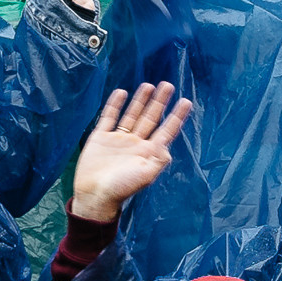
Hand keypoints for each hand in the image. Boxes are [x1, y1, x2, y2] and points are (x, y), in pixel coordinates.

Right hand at [70, 82, 194, 225]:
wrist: (95, 195)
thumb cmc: (122, 187)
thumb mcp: (146, 175)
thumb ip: (159, 159)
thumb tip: (168, 146)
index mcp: (149, 152)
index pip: (166, 130)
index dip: (176, 116)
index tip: (186, 101)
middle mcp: (136, 143)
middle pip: (150, 118)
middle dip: (159, 102)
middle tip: (167, 85)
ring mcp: (118, 139)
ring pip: (132, 115)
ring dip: (140, 101)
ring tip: (148, 85)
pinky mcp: (101, 137)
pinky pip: (109, 117)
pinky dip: (115, 105)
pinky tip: (121, 93)